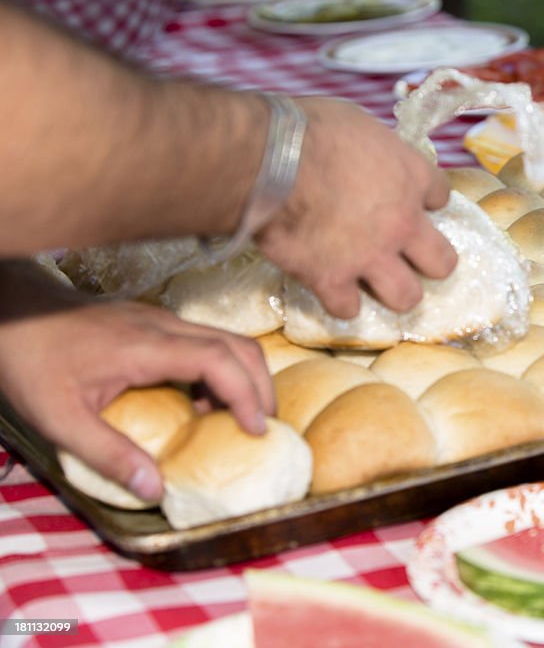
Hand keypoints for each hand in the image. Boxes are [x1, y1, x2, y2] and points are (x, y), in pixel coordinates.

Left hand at [0, 263, 273, 500]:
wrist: (10, 311)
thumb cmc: (30, 361)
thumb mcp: (58, 418)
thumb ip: (108, 454)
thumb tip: (155, 488)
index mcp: (146, 346)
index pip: (220, 359)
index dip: (247, 394)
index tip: (255, 429)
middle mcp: (164, 325)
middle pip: (238, 345)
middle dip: (261, 386)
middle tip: (262, 427)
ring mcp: (161, 319)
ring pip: (227, 340)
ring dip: (244, 377)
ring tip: (238, 419)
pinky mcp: (154, 322)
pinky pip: (206, 341)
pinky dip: (221, 371)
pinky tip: (202, 402)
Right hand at [255, 97, 457, 318]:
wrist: (268, 160)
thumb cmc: (308, 129)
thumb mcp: (358, 123)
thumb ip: (374, 150)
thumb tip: (368, 155)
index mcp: (410, 177)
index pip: (442, 195)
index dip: (428, 200)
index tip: (415, 200)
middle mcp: (401, 223)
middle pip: (442, 262)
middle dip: (431, 262)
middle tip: (411, 256)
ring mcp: (370, 257)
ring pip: (406, 297)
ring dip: (394, 291)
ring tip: (378, 283)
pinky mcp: (331, 279)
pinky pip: (347, 308)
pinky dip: (341, 301)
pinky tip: (334, 290)